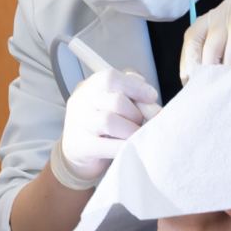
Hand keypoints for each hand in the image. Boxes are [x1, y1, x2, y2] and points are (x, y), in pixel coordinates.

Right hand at [55, 69, 159, 187]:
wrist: (78, 152)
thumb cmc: (103, 124)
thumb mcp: (114, 103)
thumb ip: (132, 95)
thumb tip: (150, 102)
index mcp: (91, 86)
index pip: (111, 78)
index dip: (135, 87)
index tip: (152, 97)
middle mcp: (81, 101)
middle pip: (116, 101)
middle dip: (136, 114)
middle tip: (141, 123)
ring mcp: (79, 123)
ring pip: (109, 121)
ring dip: (131, 130)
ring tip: (135, 135)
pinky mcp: (81, 146)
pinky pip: (107, 146)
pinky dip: (124, 146)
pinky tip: (129, 147)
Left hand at [179, 0, 230, 82]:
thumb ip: (228, 49)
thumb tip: (204, 78)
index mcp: (224, 10)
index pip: (194, 34)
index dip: (189, 58)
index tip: (189, 79)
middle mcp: (228, 7)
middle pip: (198, 39)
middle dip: (199, 67)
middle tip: (203, 87)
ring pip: (214, 48)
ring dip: (217, 70)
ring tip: (223, 86)